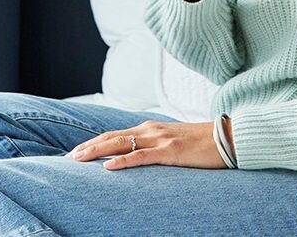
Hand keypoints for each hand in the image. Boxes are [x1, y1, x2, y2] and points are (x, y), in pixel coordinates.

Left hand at [68, 118, 234, 169]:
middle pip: (111, 137)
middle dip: (88, 147)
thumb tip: (137, 157)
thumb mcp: (173, 142)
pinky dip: (122, 161)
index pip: (114, 134)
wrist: (228, 138)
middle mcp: (151, 130)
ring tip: (78, 160)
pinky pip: (142, 157)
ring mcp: (160, 139)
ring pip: (120, 144)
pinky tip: (107, 168)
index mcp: (150, 128)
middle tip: (69, 158)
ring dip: (96, 152)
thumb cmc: (202, 144)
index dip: (94, 142)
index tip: (76, 152)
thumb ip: (154, 147)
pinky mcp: (170, 151)